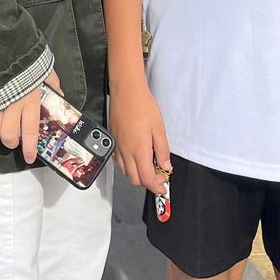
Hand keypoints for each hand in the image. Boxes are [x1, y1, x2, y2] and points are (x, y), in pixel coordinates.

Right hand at [0, 69, 59, 164]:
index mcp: (30, 99)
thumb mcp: (43, 66)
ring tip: (0, 125)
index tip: (29, 158)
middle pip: (8, 135)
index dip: (29, 147)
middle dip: (10, 142)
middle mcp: (12, 105)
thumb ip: (51, 80)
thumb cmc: (24, 56)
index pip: (30, 130)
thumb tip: (59, 92)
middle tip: (13, 139)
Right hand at [108, 79, 171, 194]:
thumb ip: (162, 150)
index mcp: (139, 150)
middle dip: (147, 182)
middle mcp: (125, 152)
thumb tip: (166, 167)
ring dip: (137, 175)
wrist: (126, 91)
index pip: (146, 179)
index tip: (163, 188)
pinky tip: (136, 157)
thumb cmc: (144, 107)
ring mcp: (117, 146)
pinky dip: (127, 166)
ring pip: (125, 172)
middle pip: (134, 179)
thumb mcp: (159, 129)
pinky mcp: (113, 140)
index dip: (156, 187)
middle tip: (158, 175)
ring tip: (148, 165)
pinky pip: (118, 161)